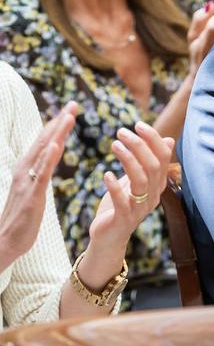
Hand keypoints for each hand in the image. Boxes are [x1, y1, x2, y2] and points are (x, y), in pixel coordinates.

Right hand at [0, 103, 77, 272]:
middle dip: (59, 122)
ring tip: (68, 117)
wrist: (5, 242)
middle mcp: (25, 171)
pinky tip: (57, 145)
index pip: (45, 142)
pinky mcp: (31, 195)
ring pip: (44, 153)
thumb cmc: (22, 218)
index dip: (57, 125)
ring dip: (56, 133)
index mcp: (28, 169)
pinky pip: (42, 174)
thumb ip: (40, 174)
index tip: (70, 109)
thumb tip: (49, 159)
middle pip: (45, 141)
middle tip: (74, 104)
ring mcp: (27, 182)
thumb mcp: (34, 190)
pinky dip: (49, 158)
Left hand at [80, 122, 173, 288]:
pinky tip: (105, 174)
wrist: (108, 237)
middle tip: (122, 131)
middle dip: (139, 145)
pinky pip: (123, 200)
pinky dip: (115, 186)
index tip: (138, 124)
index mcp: (158, 185)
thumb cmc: (120, 205)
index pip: (163, 158)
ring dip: (128, 159)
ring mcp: (140, 208)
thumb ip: (150, 162)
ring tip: (114, 144)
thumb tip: (170, 139)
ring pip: (141, 180)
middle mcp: (153, 196)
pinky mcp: (123, 218)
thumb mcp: (135, 181)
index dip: (153, 139)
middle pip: (153, 166)